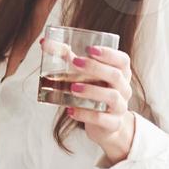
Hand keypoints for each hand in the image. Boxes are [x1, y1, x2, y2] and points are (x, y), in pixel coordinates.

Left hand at [59, 42, 137, 164]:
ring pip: (112, 97)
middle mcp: (124, 89)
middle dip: (95, 68)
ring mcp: (120, 107)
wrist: (105, 125)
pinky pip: (102, 119)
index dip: (109, 53)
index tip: (90, 49)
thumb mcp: (86, 77)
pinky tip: (71, 110)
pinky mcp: (113, 124)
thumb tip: (44, 43)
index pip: (122, 60)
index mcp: (121, 74)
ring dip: (91, 91)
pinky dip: (86, 115)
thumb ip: (69, 59)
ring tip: (73, 88)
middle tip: (75, 62)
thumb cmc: (94, 93)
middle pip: (116, 76)